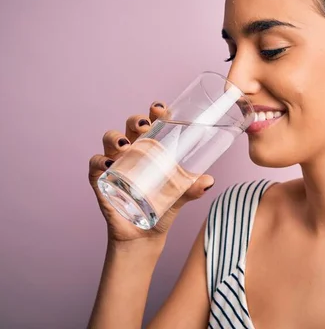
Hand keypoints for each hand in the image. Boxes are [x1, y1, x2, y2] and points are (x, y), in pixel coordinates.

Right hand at [88, 101, 213, 245]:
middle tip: (145, 126)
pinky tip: (109, 164)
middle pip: (130, 126)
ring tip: (126, 145)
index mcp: (154, 148)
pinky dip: (99, 161)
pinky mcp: (101, 180)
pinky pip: (95, 165)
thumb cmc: (163, 207)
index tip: (160, 108)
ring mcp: (116, 163)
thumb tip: (209, 181)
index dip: (155, 112)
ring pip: (111, 140)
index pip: (154, 123)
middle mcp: (134, 151)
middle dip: (136, 120)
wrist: (145, 235)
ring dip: (116, 137)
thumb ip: (193, 188)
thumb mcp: (181, 196)